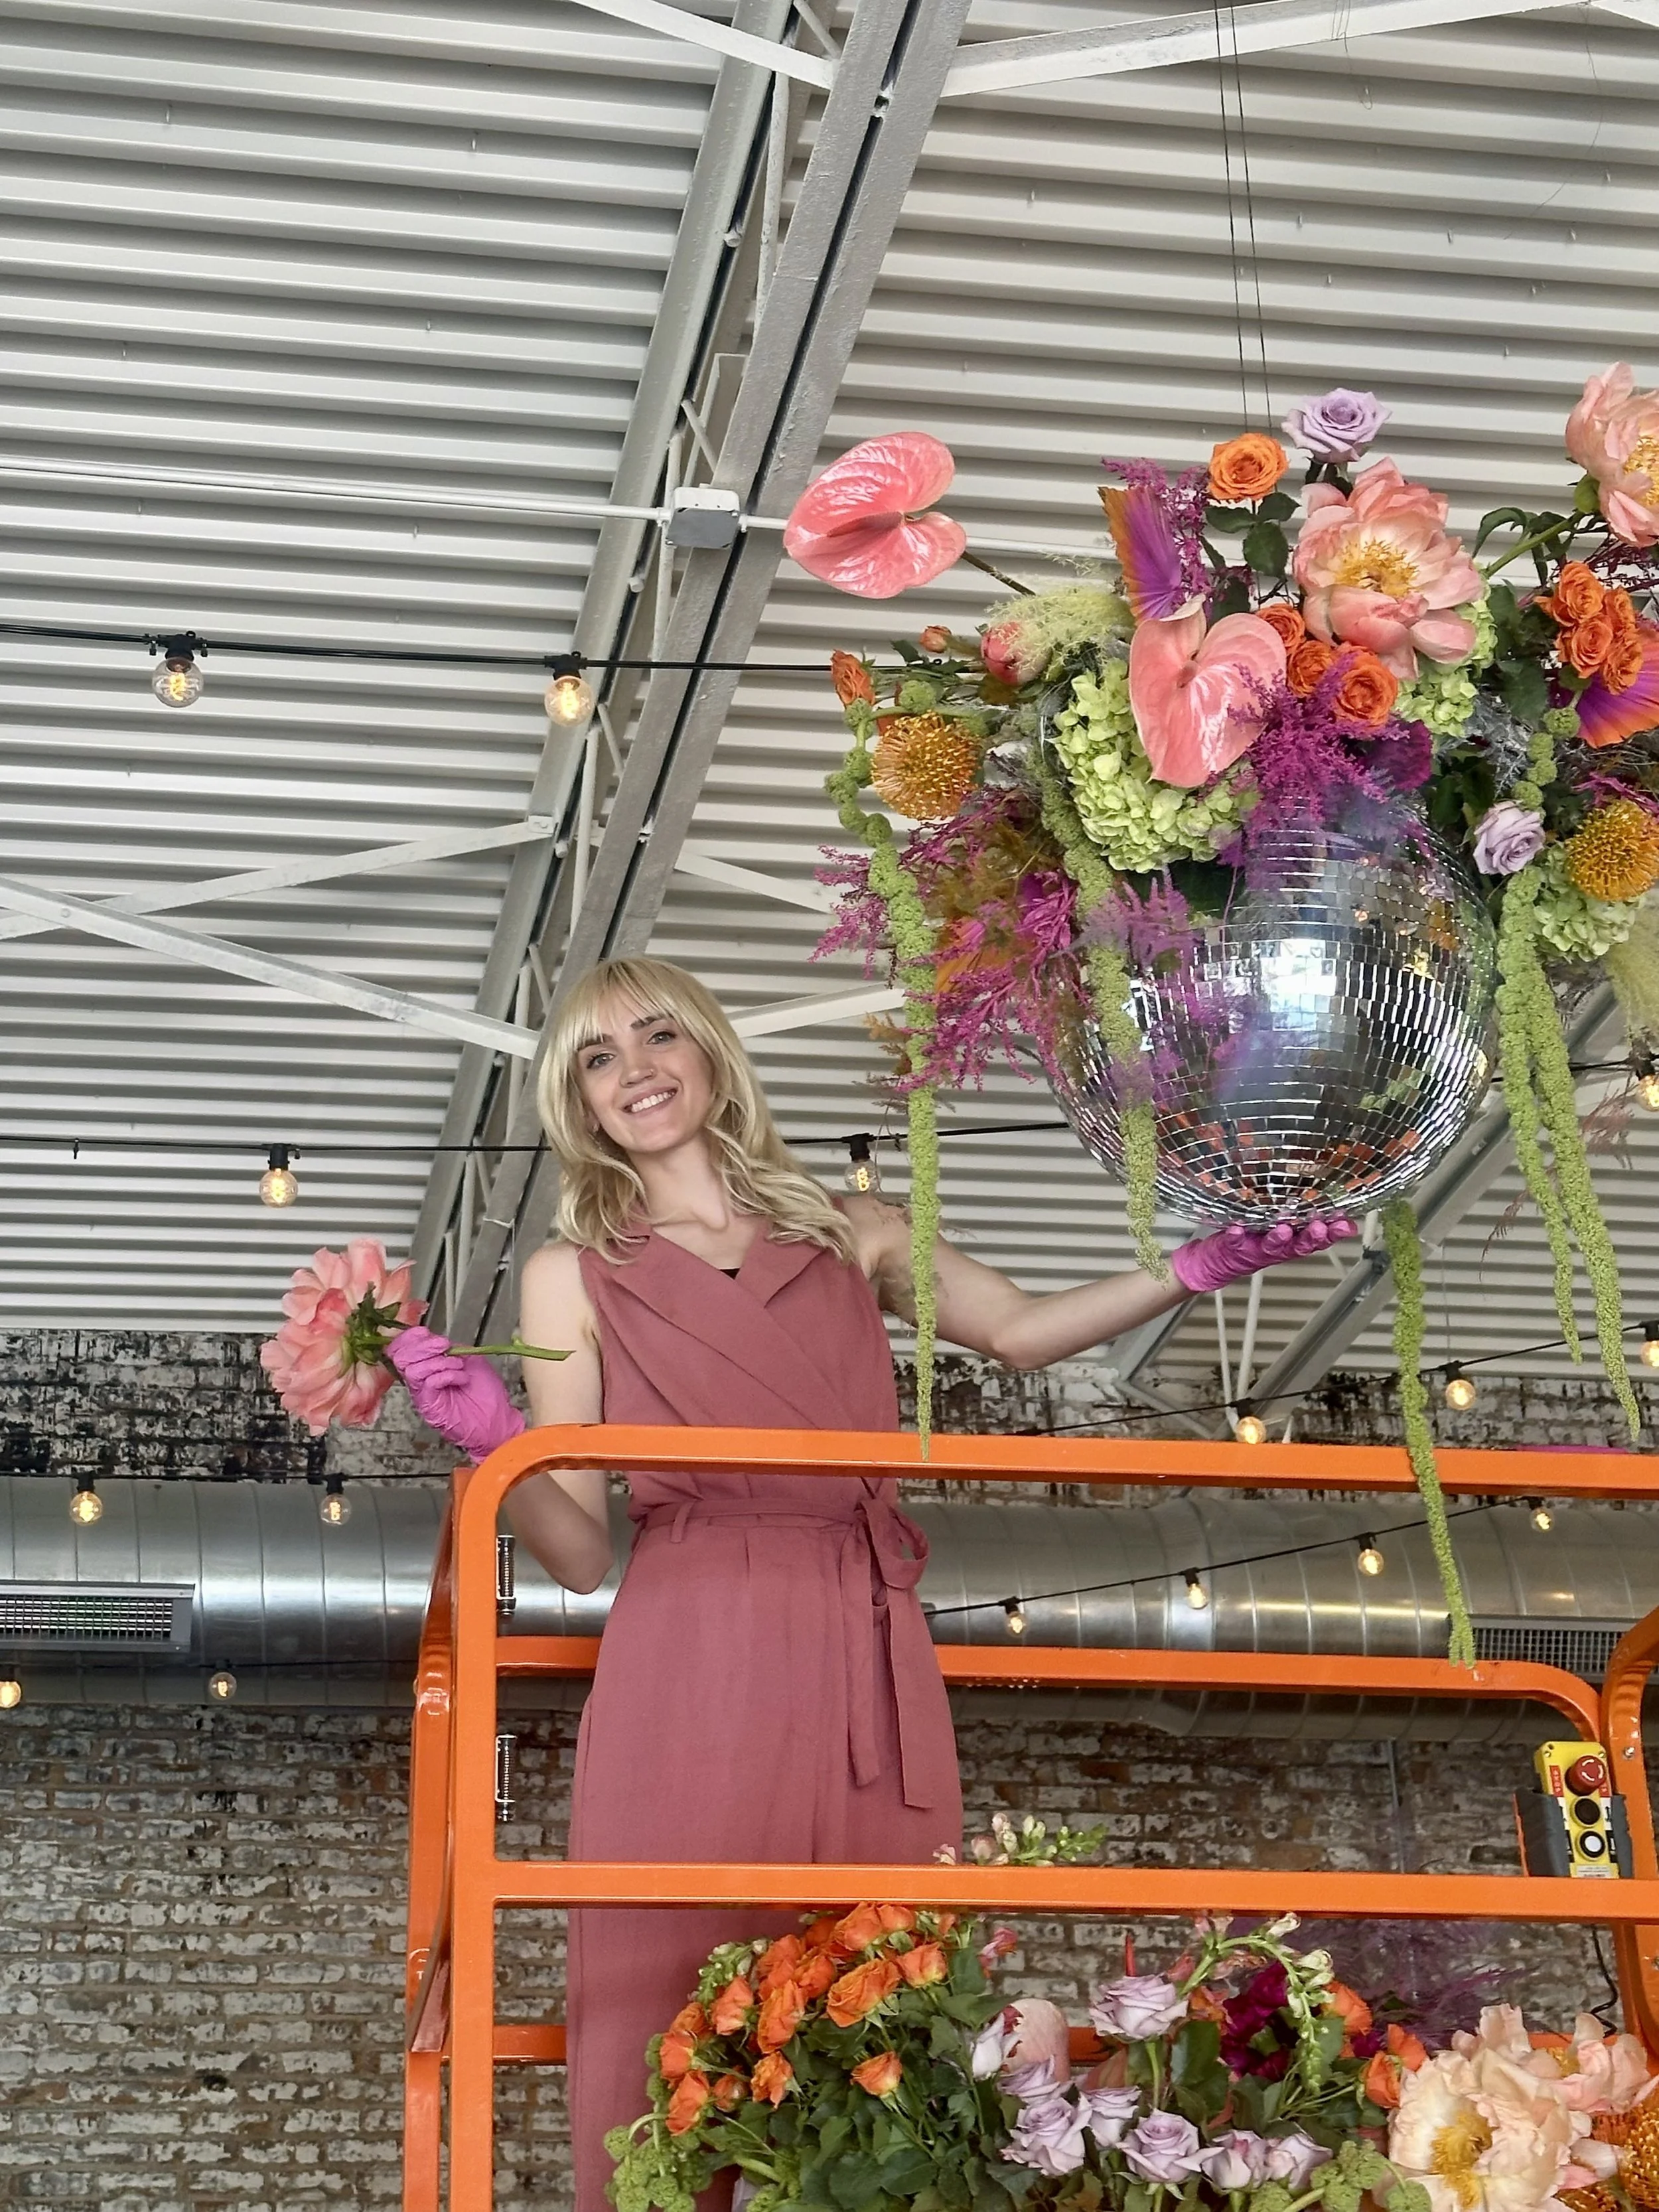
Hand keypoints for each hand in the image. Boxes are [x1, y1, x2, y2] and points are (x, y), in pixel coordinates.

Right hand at [385, 1325, 526, 1463]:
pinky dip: (446, 1375)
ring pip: (412, 1369)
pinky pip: (428, 1383)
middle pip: (401, 1357)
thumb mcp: (470, 1359)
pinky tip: (461, 1379)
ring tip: (457, 1366)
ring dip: (438, 1362)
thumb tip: (435, 1339)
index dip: (411, 1337)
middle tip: (443, 1346)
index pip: (403, 1347)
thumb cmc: (485, 1393)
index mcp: (428, 1364)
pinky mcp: (429, 1405)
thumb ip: (450, 1348)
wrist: (496, 1420)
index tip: (426, 1333)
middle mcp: (421, 1379)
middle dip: (422, 1346)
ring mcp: (423, 1393)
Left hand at [1169, 1217, 1357, 1295]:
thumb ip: (1304, 1219)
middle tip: (1321, 1227)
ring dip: (1280, 1238)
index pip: (1318, 1239)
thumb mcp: (1282, 1229)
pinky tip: (1237, 1230)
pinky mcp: (1234, 1248)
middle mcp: (1278, 1248)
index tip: (1346, 1225)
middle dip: (1313, 1237)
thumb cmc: (1252, 1239)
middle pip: (1300, 1245)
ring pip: (1273, 1247)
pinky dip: (1238, 1236)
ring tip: (1284, 1229)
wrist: (1217, 1262)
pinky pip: (1236, 1242)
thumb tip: (1332, 1202)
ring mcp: (1256, 1249)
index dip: (1333, 1234)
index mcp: (1291, 1241)